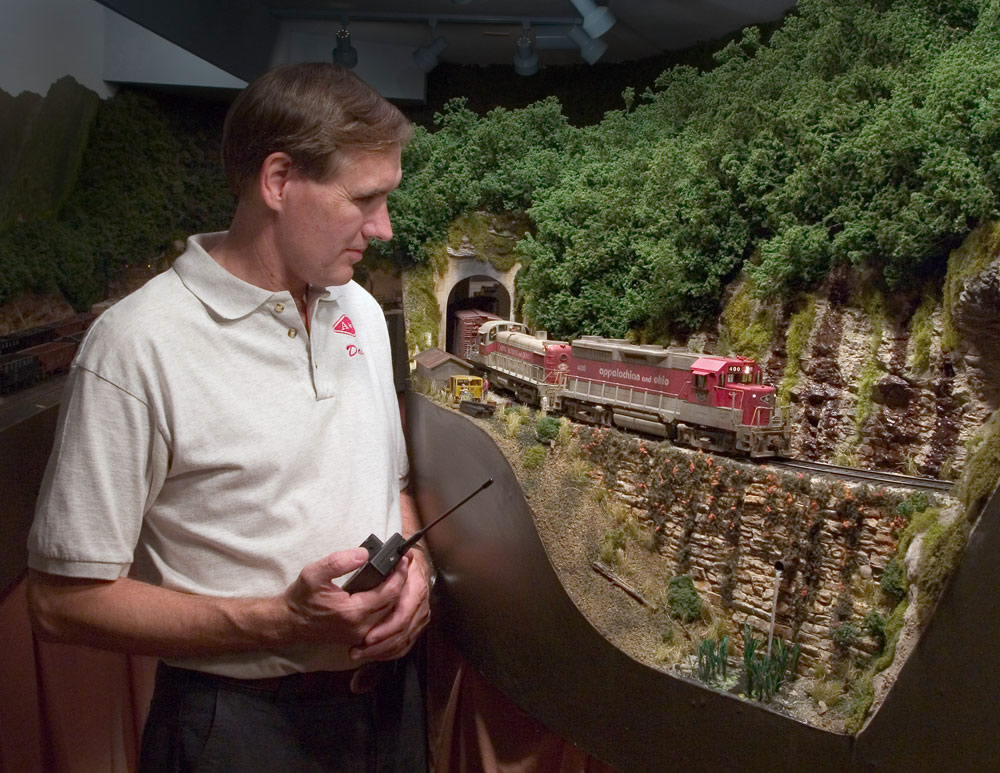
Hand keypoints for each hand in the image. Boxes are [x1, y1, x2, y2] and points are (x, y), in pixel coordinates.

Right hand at [281, 547, 407, 646]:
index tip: (404, 558)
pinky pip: (382, 621)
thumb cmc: (301, 598)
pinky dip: (389, 605)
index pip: (389, 592)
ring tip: (398, 573)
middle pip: (395, 603)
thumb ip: (338, 562)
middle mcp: (361, 627)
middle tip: (404, 562)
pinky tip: (388, 590)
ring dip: (397, 593)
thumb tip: (363, 554)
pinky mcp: (358, 637)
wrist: (290, 622)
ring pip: (390, 613)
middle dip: (402, 581)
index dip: (400, 574)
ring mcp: (361, 635)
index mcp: (353, 612)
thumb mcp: (314, 573)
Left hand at [349, 548, 431, 661]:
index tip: (367, 636)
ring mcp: (420, 617)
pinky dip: (389, 652)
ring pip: (404, 642)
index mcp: (416, 588)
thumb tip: (364, 555)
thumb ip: (382, 557)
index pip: (403, 614)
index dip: (385, 628)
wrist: (415, 565)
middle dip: (381, 644)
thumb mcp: (392, 556)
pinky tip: (372, 654)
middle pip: (402, 632)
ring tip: (360, 653)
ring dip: (382, 650)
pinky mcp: (416, 625)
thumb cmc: (401, 562)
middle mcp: (421, 605)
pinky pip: (405, 645)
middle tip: (359, 649)